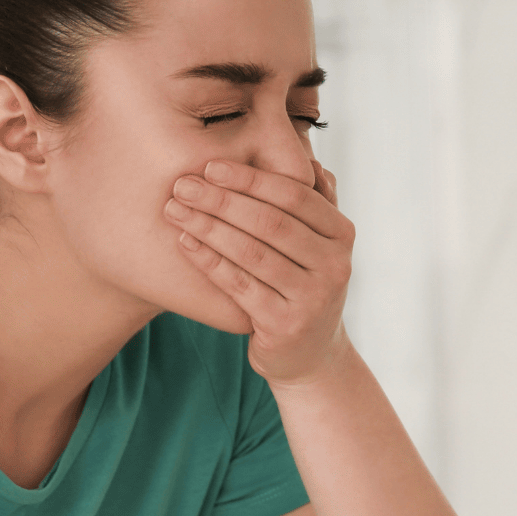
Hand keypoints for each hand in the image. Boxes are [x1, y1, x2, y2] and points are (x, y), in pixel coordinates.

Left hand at [164, 157, 354, 385]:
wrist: (311, 355)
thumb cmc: (304, 286)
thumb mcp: (319, 244)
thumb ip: (316, 203)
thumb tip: (310, 160)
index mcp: (341, 234)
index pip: (293, 195)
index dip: (250, 178)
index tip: (210, 166)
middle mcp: (334, 265)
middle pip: (270, 222)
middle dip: (221, 200)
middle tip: (182, 185)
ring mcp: (312, 298)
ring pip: (252, 252)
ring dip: (208, 227)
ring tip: (175, 209)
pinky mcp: (285, 325)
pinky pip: (239, 285)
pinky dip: (209, 261)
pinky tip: (185, 242)